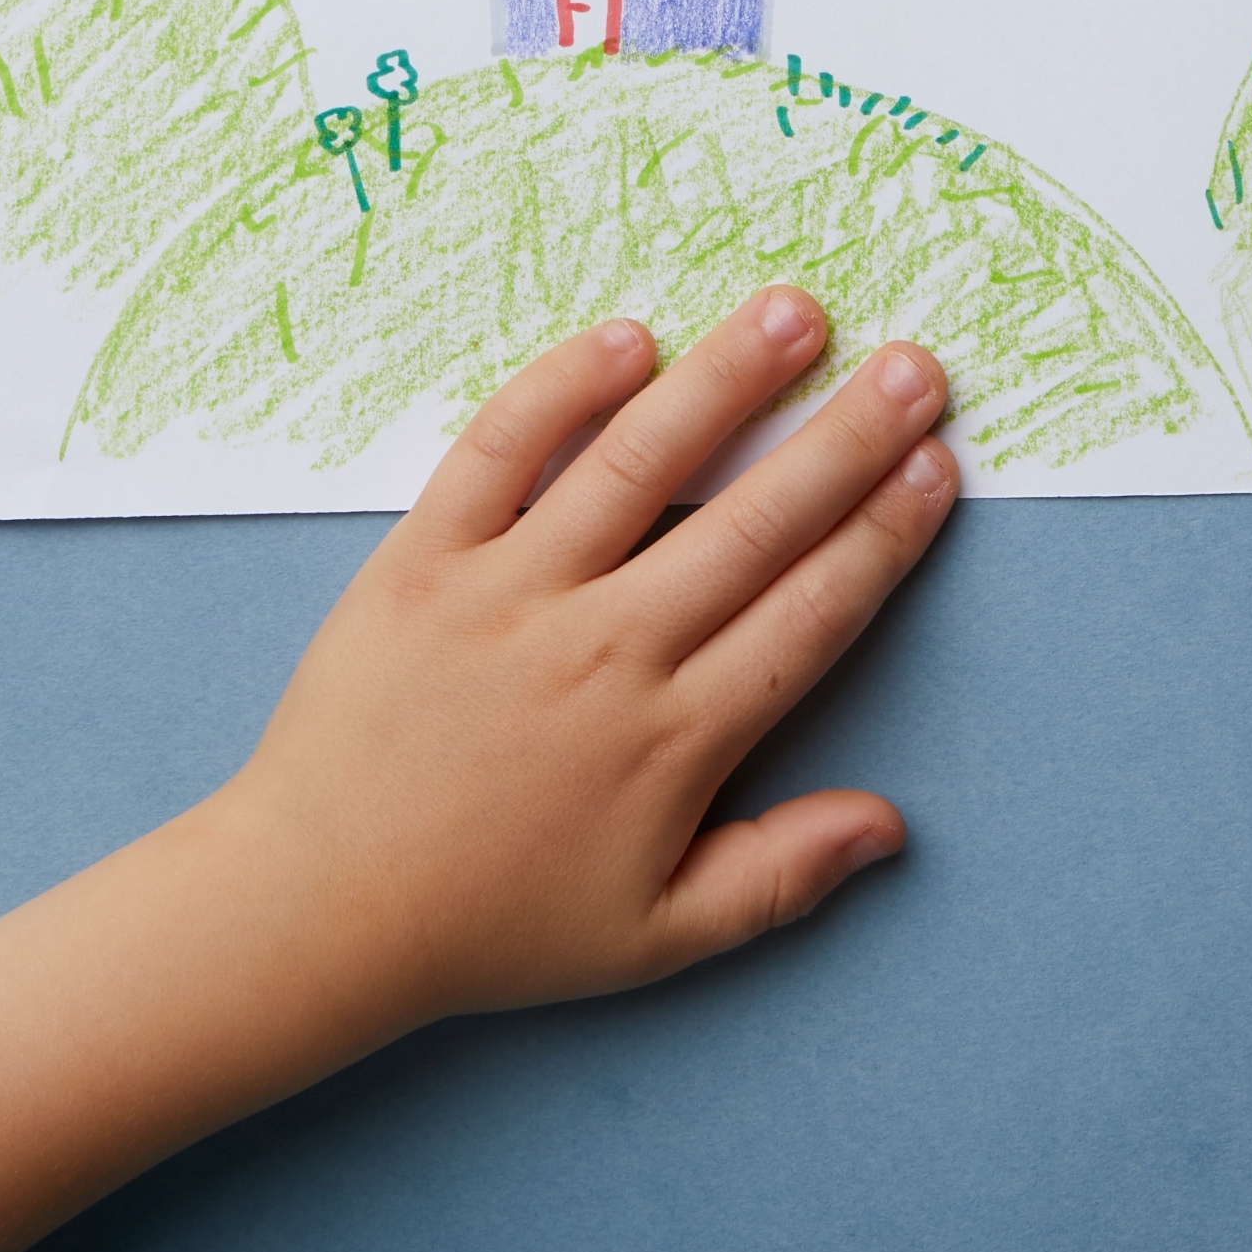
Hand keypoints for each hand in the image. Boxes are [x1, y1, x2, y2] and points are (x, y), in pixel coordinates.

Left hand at [207, 286, 958, 1037]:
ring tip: (796, 313)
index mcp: (673, 739)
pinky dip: (561, 390)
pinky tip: (629, 337)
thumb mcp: (653, 938)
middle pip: (751, 525)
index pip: (808, 613)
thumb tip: (893, 826)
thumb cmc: (490, 923)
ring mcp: (510, 595)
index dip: (883, 535)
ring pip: (636, 464)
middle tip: (913, 367)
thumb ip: (778, 877)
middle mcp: (605, 652)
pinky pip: (498, 453)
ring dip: (725, 382)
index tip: (937, 466)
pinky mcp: (422, 560)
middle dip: (844, 440)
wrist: (314, 908)